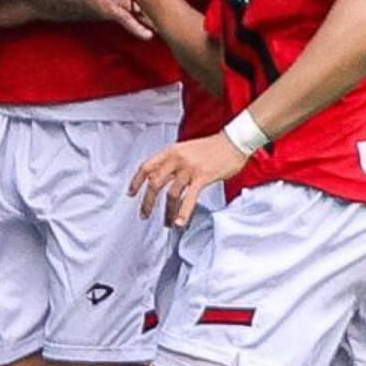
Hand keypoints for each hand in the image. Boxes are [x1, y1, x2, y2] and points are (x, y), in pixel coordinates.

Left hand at [132, 131, 249, 225]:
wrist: (233, 142)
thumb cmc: (213, 147)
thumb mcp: (187, 149)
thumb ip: (174, 162)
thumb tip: (163, 177)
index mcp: (172, 151)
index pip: (147, 166)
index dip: (136, 181)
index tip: (131, 193)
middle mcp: (177, 159)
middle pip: (155, 182)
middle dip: (148, 201)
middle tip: (145, 214)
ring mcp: (189, 168)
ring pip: (171, 193)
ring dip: (167, 211)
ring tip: (167, 223)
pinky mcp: (202, 177)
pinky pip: (189, 198)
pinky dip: (183, 212)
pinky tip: (179, 222)